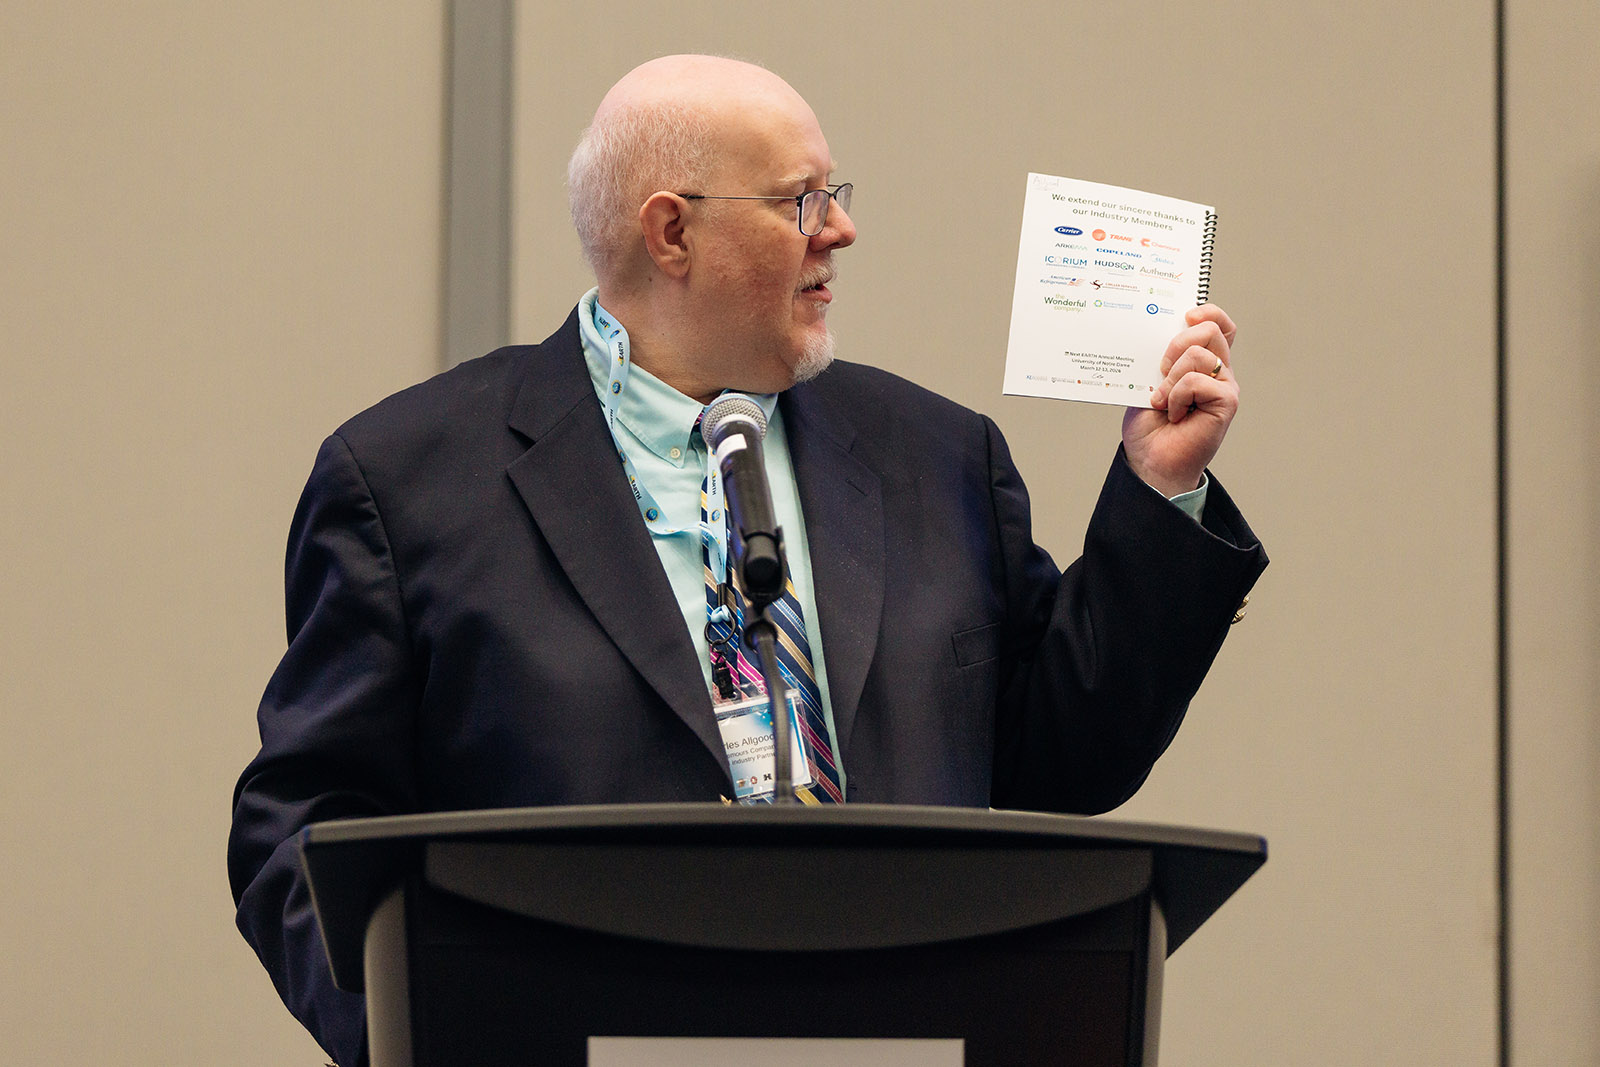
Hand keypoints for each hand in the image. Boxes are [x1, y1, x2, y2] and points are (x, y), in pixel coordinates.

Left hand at [1121, 304, 1238, 497]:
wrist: (1151, 462)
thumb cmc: (1150, 427)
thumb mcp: (1147, 383)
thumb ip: (1159, 358)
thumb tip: (1158, 332)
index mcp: (1202, 363)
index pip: (1219, 324)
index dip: (1208, 312)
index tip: (1185, 315)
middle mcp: (1218, 371)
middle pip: (1211, 329)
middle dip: (1177, 342)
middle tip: (1160, 369)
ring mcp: (1225, 386)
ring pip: (1199, 353)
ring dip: (1171, 377)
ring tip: (1162, 401)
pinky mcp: (1227, 402)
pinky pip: (1198, 380)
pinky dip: (1177, 395)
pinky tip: (1174, 414)